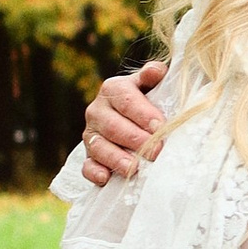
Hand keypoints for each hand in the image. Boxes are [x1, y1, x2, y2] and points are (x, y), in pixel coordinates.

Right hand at [83, 60, 169, 179]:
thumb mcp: (149, 85)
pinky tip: (105, 178)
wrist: (129, 118)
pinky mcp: (89, 156)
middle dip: (135, 139)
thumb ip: (152, 76)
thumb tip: (156, 70)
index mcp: (113, 89)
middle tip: (155, 151)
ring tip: (134, 168)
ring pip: (99, 147)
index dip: (143, 114)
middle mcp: (97, 111)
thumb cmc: (146, 100)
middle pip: (113, 126)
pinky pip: (87, 166)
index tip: (160, 126)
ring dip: (116, 158)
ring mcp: (91, 134)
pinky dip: (95, 172)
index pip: (126, 100)